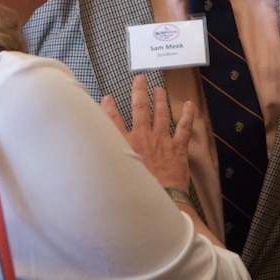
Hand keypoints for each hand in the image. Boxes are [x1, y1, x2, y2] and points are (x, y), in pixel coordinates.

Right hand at [101, 75, 195, 190]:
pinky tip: (191, 105)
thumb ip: (104, 166)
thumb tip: (88, 167)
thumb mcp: (113, 177)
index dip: (109, 108)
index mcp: (125, 145)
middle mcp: (143, 138)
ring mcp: (162, 141)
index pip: (113, 122)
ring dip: (160, 100)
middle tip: (140, 79)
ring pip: (161, 115)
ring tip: (159, 89)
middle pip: (140, 110)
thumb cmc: (133, 194)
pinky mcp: (178, 148)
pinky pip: (184, 128)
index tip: (107, 98)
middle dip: (139, 93)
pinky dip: (188, 115)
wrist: (158, 201)